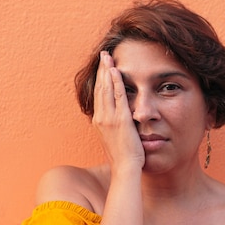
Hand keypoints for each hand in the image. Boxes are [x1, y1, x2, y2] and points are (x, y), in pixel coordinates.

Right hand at [92, 51, 143, 170]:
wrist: (125, 169)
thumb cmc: (124, 157)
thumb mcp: (115, 139)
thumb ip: (116, 126)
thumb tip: (120, 120)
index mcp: (100, 121)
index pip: (99, 94)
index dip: (100, 79)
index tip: (103, 66)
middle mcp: (101, 117)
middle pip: (99, 87)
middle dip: (101, 69)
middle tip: (104, 54)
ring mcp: (109, 118)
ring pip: (106, 88)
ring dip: (107, 70)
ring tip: (108, 56)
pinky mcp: (120, 119)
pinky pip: (118, 96)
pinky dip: (116, 82)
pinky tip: (116, 70)